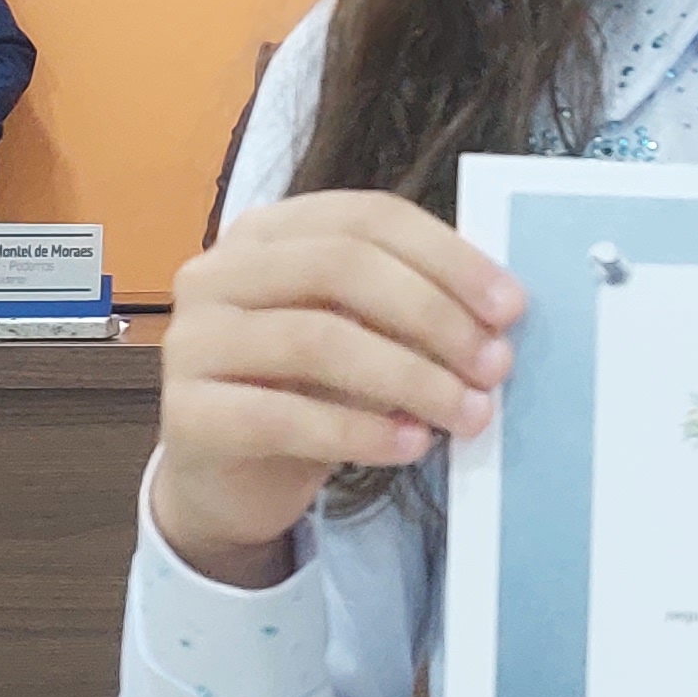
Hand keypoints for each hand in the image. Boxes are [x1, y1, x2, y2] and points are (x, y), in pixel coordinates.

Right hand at [154, 191, 520, 583]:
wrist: (227, 480)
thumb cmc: (306, 393)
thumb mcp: (360, 336)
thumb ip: (410, 312)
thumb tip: (499, 319)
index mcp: (267, 232)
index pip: (366, 217)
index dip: (447, 256)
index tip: (511, 307)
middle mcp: (218, 272)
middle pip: (340, 267)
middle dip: (433, 316)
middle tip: (496, 365)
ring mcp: (193, 341)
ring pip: (316, 340)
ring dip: (410, 378)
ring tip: (468, 413)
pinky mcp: (186, 414)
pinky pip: (283, 417)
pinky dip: (359, 432)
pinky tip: (412, 446)